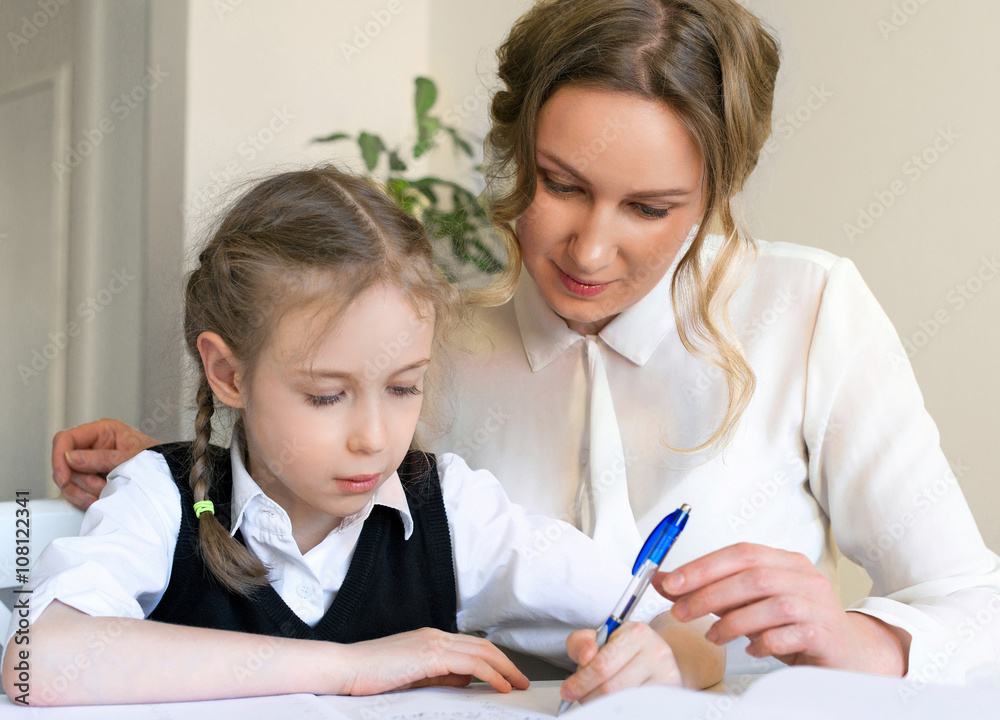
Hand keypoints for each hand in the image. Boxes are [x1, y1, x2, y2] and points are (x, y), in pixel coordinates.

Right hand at [52, 419, 158, 509]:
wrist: (170, 478)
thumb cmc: (157, 460)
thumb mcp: (131, 457)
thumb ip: (101, 458)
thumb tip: (70, 457)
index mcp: (103, 431)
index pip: (66, 438)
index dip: (59, 458)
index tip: (63, 477)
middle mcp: (94, 446)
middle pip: (64, 464)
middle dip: (80, 481)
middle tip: (101, 487)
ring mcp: (91, 464)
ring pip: (68, 481)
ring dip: (84, 492)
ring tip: (106, 492)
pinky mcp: (91, 480)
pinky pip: (75, 492)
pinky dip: (85, 499)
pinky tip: (99, 500)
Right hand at [341, 628, 529, 695]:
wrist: (345, 669)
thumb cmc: (371, 676)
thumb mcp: (412, 677)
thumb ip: (438, 676)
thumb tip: (464, 681)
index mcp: (430, 640)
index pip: (472, 647)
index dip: (494, 661)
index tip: (509, 677)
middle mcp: (435, 636)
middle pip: (482, 647)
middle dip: (506, 664)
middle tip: (522, 681)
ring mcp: (432, 643)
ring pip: (481, 652)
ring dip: (504, 669)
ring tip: (518, 684)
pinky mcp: (429, 655)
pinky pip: (469, 664)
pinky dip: (490, 674)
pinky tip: (500, 686)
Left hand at [559, 621, 680, 705]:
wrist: (658, 658)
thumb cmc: (625, 650)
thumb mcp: (601, 638)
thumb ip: (582, 642)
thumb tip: (585, 655)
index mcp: (637, 633)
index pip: (602, 665)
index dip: (580, 681)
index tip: (568, 690)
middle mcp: (657, 653)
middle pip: (611, 688)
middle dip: (588, 696)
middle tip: (579, 697)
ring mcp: (667, 676)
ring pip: (623, 702)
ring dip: (601, 705)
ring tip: (596, 698)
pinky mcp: (670, 694)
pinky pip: (636, 710)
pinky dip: (619, 709)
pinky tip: (612, 704)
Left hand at [657, 543, 908, 674]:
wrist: (847, 654)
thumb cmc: (793, 626)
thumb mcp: (747, 604)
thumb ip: (709, 590)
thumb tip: (664, 580)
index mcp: (785, 561)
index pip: (741, 552)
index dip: (703, 566)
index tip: (671, 583)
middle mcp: (805, 577)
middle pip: (752, 576)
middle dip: (709, 593)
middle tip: (680, 612)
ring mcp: (819, 605)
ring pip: (770, 604)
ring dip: (732, 620)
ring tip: (712, 636)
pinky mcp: (826, 634)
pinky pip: (789, 635)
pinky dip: (763, 642)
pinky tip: (750, 649)